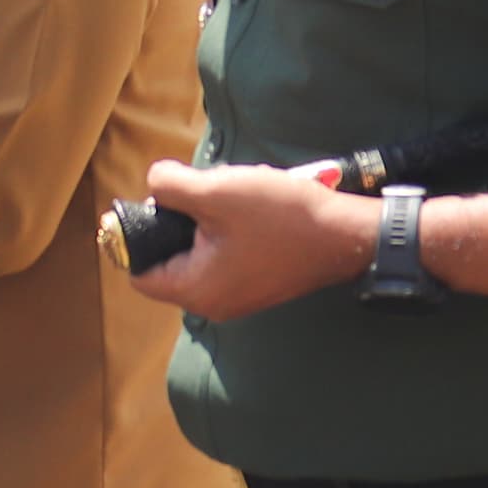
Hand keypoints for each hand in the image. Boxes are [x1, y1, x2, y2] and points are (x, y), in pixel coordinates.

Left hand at [126, 160, 378, 320]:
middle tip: (202, 193)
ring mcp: (238, 296)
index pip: (139, 273)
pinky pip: (225, 255)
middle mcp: (213, 303)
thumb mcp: (218, 190)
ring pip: (199, 253)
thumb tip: (153, 184)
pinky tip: (251, 207)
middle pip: (169, 260)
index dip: (139, 237)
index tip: (158, 204)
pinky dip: (228, 230)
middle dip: (179, 221)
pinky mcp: (257, 284)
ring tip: (232, 196)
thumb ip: (170, 186)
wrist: (347, 235)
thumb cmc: (281, 217)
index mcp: (195, 291)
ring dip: (207, 220)